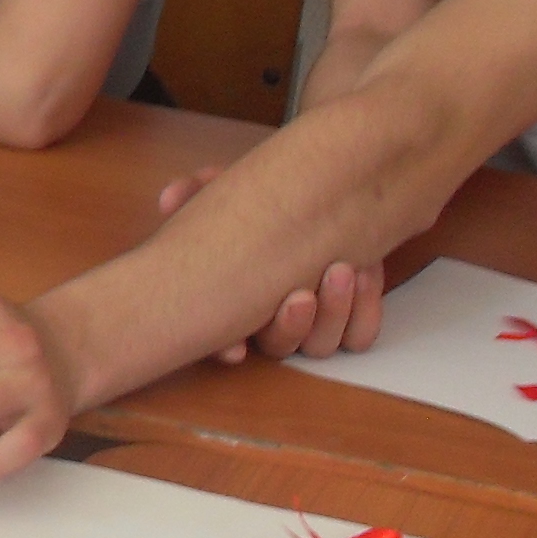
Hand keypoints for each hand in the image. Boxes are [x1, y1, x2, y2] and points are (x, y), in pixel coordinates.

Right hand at [154, 167, 384, 360]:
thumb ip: (197, 192)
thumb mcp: (230, 189)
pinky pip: (360, 335)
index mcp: (237, 303)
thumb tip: (170, 198)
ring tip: (343, 271)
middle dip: (291, 326)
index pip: (224, 341)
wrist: (327, 195)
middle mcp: (273, 321)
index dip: (226, 348)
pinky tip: (366, 274)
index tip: (235, 348)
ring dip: (333, 314)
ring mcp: (315, 322)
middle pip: (279, 347)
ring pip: (321, 344)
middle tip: (302, 295)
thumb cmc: (268, 202)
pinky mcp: (352, 316)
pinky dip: (364, 310)